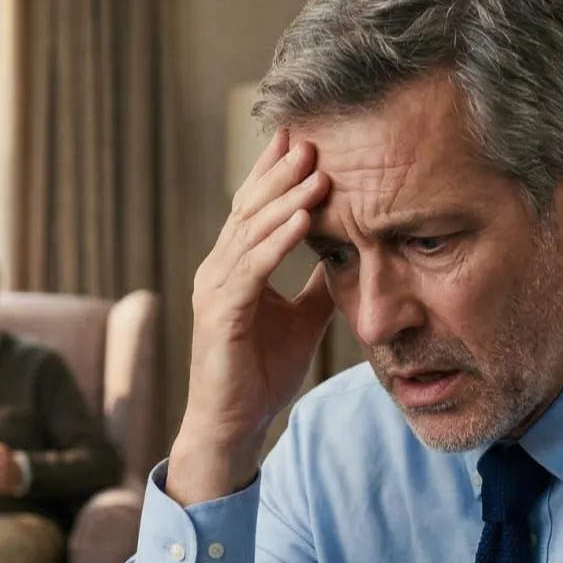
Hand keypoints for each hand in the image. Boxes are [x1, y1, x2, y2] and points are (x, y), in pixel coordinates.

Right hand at [169, 130, 334, 504]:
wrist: (234, 426)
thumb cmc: (261, 375)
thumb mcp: (302, 319)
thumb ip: (317, 285)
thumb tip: (348, 255)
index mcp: (234, 268)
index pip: (255, 210)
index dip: (276, 174)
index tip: (303, 139)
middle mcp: (217, 271)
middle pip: (249, 209)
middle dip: (280, 172)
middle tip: (310, 136)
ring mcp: (214, 290)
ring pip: (251, 232)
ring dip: (284, 198)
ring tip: (316, 169)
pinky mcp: (220, 315)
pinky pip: (253, 269)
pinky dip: (278, 241)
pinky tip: (303, 218)